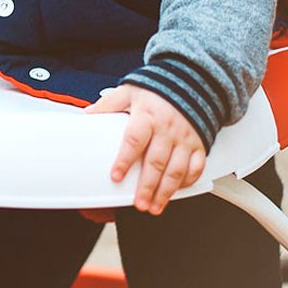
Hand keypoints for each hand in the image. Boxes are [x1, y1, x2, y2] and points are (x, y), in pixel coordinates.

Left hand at [85, 84, 205, 214]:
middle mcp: (167, 129)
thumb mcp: (129, 91)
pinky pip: (196, 167)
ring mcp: (184, 138)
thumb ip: (109, 104)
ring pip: (176, 170)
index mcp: (147, 116)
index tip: (116, 176)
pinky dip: (187, 182)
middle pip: (156, 162)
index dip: (125, 160)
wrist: (191, 80)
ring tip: (155, 206)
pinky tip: (176, 192)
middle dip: (147, 186)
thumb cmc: (158, 89)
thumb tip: (88, 114)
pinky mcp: (198, 144)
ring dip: (165, 191)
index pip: (134, 140)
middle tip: (139, 203)